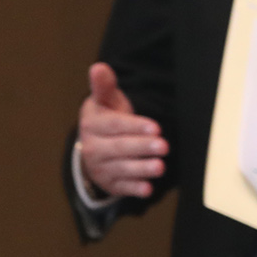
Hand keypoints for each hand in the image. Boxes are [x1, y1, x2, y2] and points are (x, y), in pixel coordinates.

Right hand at [77, 63, 167, 199]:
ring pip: (122, 169)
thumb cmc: (107, 118)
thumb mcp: (106, 100)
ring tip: (160, 167)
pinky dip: (134, 189)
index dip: (134, 126)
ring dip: (142, 169)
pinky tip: (148, 189)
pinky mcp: (109, 183)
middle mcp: (92, 147)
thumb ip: (104, 85)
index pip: (114, 125)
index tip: (155, 127)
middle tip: (164, 146)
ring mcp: (99, 167)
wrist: (95, 146)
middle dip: (142, 147)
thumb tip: (98, 67)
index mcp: (92, 124)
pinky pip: (122, 187)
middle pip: (119, 147)